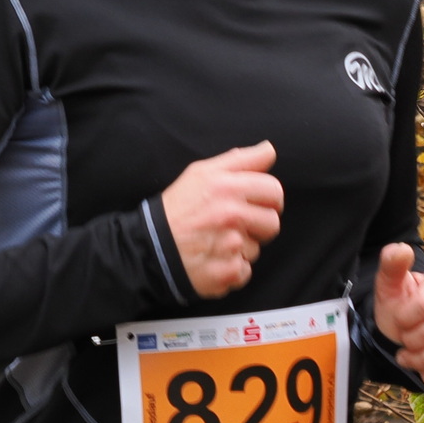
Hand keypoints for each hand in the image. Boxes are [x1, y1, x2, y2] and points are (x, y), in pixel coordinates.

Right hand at [159, 142, 283, 298]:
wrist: (150, 247)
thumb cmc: (177, 208)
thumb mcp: (201, 173)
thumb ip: (240, 160)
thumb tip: (269, 150)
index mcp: (227, 187)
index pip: (274, 191)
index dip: (269, 198)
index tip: (257, 204)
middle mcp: (231, 215)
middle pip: (272, 223)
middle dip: (259, 225)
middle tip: (236, 225)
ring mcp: (230, 246)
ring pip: (257, 249)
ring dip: (242, 248)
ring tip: (217, 242)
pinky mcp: (227, 272)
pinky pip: (245, 271)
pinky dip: (231, 269)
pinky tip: (213, 260)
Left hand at [372, 244, 423, 390]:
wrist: (405, 333)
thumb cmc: (400, 307)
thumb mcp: (390, 287)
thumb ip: (392, 266)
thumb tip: (400, 249)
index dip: (404, 320)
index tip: (398, 320)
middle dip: (410, 342)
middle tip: (404, 340)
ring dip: (418, 362)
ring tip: (411, 354)